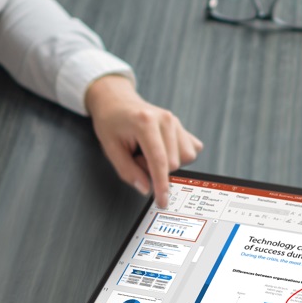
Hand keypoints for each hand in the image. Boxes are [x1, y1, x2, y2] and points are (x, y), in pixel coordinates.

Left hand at [86, 74, 202, 207]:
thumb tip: (146, 189)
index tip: (162, 201)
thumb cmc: (111, 123)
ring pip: (186, 157)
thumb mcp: (110, 149)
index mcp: (145, 122)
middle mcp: (166, 119)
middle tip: (137, 158)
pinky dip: (178, 156)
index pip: (159, 161)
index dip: (161, 185)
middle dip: (154, 169)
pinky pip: (191, 149)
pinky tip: (163, 150)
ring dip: (167, 163)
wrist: (116, 101)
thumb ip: (128, 171)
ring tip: (149, 153)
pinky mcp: (182, 126)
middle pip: (173, 163)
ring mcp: (176, 121)